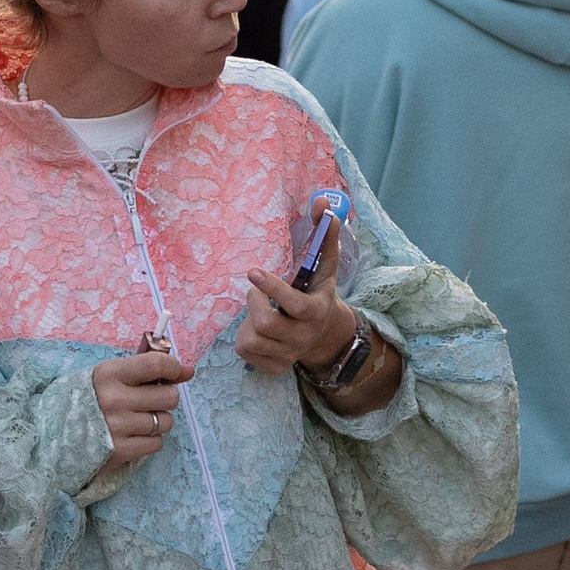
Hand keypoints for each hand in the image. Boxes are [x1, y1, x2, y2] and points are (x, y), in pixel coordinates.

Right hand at [92, 345, 190, 464]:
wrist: (54, 434)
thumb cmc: (88, 399)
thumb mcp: (109, 375)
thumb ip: (146, 369)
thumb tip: (189, 370)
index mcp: (109, 374)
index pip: (156, 364)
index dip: (174, 368)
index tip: (175, 373)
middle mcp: (114, 399)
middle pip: (169, 396)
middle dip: (164, 398)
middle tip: (148, 401)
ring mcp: (117, 427)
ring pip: (166, 422)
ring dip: (157, 421)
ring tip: (137, 420)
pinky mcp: (120, 451)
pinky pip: (156, 443)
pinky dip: (149, 440)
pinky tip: (132, 435)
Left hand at [240, 220, 357, 379]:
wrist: (324, 335)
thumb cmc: (317, 292)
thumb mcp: (324, 267)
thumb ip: (324, 236)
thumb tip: (324, 202)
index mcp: (315, 311)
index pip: (294, 304)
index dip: (272, 288)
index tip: (252, 271)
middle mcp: (303, 337)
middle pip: (265, 323)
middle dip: (254, 301)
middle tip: (257, 290)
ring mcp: (288, 354)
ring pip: (252, 339)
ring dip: (248, 320)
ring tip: (259, 310)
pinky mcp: (274, 366)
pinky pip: (245, 351)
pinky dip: (245, 337)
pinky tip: (258, 329)